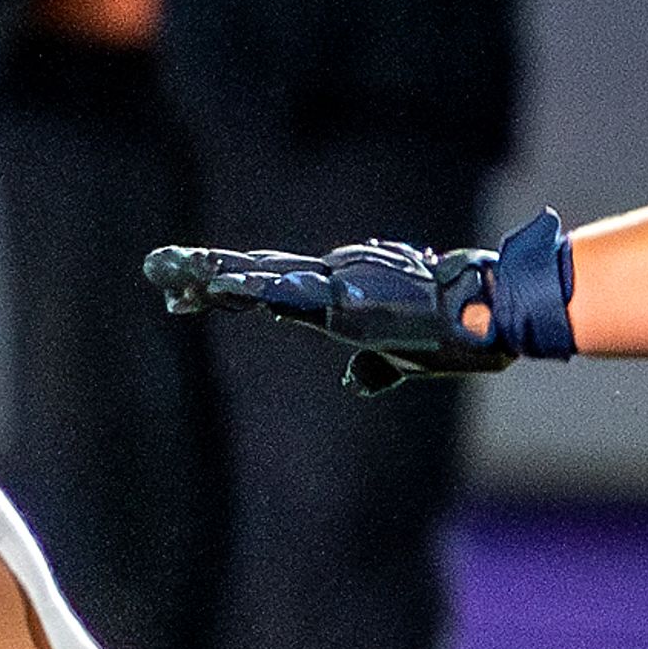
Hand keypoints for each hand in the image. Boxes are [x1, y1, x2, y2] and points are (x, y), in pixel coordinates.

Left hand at [147, 209, 575, 393]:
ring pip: (262, 280)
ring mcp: (336, 290)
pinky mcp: (349, 300)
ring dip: (215, 277)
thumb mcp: (403, 359)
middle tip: (154, 267)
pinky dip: (257, 288)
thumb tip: (357, 381)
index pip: (267, 291)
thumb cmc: (456, 335)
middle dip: (202, 275)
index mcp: (336, 301)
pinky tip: (222, 288)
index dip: (223, 290)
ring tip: (171, 273)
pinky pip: (293, 293)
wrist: (493, 315)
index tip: (179, 294)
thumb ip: (375, 368)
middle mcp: (329, 288)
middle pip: (253, 278)